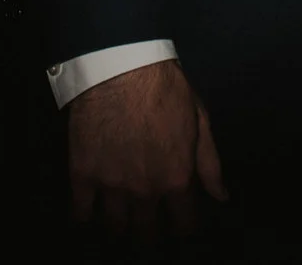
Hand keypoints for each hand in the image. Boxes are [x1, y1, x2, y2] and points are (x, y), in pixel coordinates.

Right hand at [66, 59, 225, 242]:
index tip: (180, 224)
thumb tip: (221, 197)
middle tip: (148, 226)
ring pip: (114, 228)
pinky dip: (83, 219)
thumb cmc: (165, 88)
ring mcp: (112, 185)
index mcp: (177, 178)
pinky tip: (88, 215)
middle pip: (146, 233)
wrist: (121, 67)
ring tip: (120, 222)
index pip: (185, 225)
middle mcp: (145, 190)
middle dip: (150, 234)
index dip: (185, 228)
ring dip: (119, 229)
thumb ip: (209, 164)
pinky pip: (79, 213)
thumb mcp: (200, 121)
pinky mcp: (82, 174)